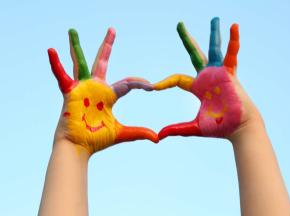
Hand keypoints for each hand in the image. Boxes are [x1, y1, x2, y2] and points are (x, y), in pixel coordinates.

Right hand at [49, 28, 157, 153]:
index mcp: (108, 95)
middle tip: (113, 29)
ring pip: (80, 63)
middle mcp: (95, 87)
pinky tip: (51, 50)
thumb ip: (139, 132)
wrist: (79, 148)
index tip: (152, 87)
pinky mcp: (70, 92)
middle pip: (102, 61)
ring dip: (76, 47)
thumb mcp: (122, 133)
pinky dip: (55, 64)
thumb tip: (157, 138)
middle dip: (108, 45)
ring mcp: (82, 88)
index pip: (127, 83)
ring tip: (72, 30)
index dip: (140, 83)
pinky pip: (61, 75)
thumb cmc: (96, 139)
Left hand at [154, 18, 261, 139]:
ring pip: (214, 49)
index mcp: (198, 87)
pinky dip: (234, 42)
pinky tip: (233, 26)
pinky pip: (231, 55)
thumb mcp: (193, 127)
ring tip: (214, 19)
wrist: (238, 129)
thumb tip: (158, 136)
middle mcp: (207, 76)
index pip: (177, 78)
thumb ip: (176, 129)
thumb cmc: (219, 127)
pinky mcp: (230, 74)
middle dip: (187, 39)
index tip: (152, 87)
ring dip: (214, 34)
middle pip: (194, 54)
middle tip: (179, 24)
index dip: (165, 82)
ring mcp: (219, 73)